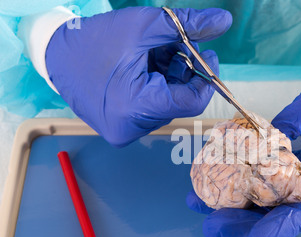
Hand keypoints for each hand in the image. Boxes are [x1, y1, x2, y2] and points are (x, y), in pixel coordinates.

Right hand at [46, 7, 231, 146]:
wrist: (55, 56)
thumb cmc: (95, 40)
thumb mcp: (144, 26)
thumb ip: (187, 25)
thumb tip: (224, 21)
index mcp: (133, 106)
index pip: (190, 102)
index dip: (205, 79)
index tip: (208, 55)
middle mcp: (130, 128)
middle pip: (179, 102)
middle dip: (185, 73)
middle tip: (177, 47)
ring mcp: (125, 131)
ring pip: (168, 105)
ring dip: (171, 78)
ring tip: (155, 54)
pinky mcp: (122, 129)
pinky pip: (153, 109)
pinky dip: (158, 87)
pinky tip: (147, 68)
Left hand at [187, 78, 300, 236]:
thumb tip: (270, 130)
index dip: (283, 226)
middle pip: (281, 213)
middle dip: (246, 223)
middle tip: (212, 226)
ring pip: (269, 200)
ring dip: (235, 206)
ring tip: (199, 203)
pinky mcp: (294, 170)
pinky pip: (268, 182)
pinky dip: (242, 183)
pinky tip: (216, 180)